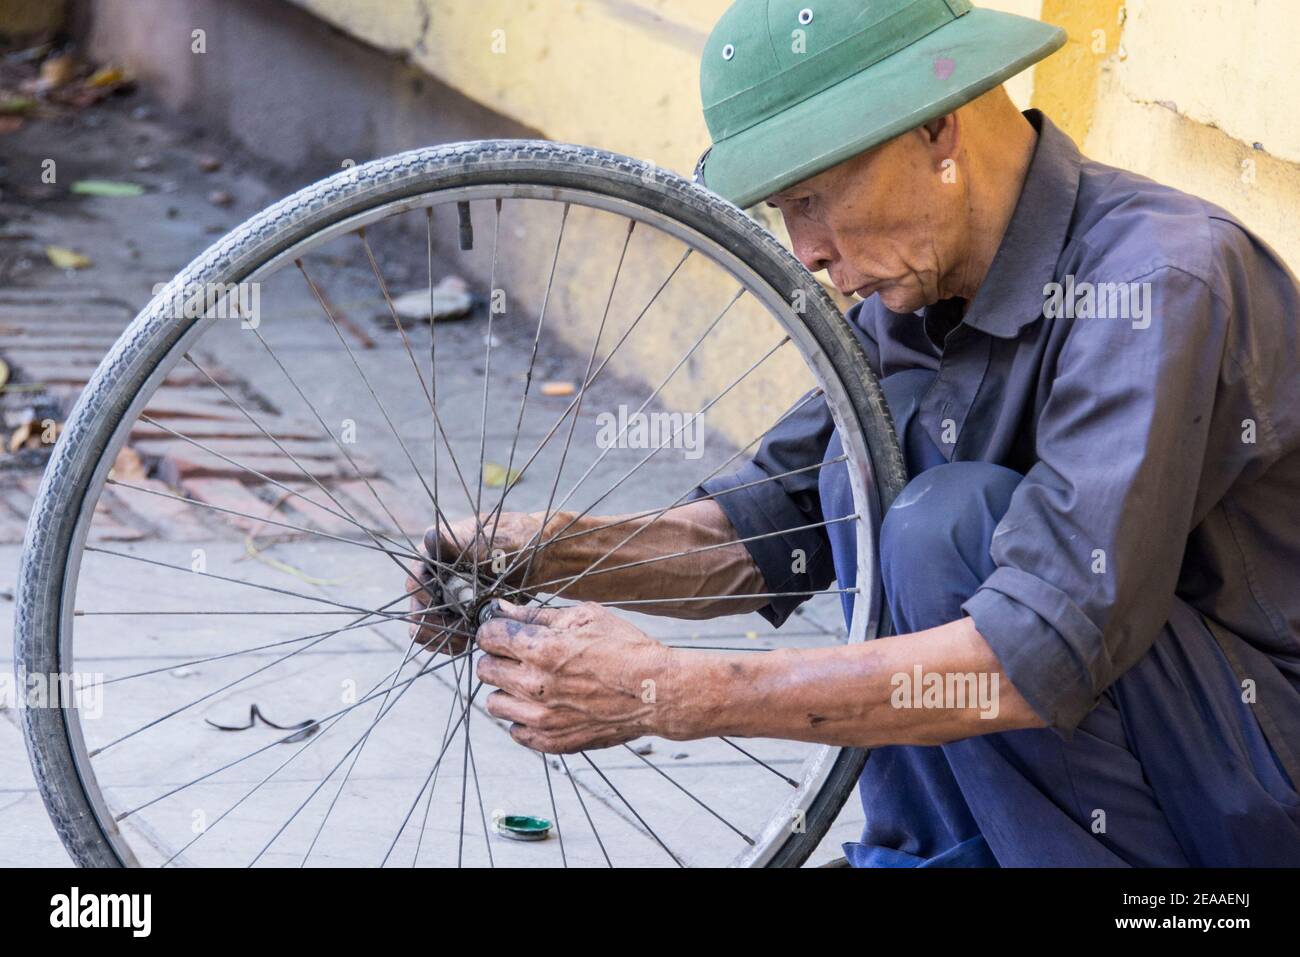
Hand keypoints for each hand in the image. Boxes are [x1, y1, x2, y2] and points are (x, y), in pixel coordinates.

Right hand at [409, 512, 547, 655]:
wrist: (540, 558)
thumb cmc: (516, 541)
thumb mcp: (488, 539)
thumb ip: (458, 543)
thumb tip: (429, 537)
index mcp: (435, 555)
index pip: (416, 581)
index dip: (424, 597)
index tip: (445, 605)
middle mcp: (434, 578)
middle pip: (417, 610)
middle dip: (435, 624)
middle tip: (460, 629)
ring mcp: (445, 600)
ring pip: (427, 629)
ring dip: (443, 637)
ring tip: (467, 637)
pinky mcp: (458, 618)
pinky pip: (443, 639)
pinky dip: (452, 644)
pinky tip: (469, 642)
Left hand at [475, 600, 679, 752]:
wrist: (656, 692)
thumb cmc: (625, 648)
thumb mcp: (585, 617)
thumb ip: (538, 614)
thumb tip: (502, 609)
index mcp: (542, 649)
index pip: (488, 637)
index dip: (495, 630)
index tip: (506, 632)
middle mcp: (535, 685)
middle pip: (485, 670)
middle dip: (499, 658)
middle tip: (521, 655)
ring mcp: (542, 718)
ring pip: (493, 703)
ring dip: (507, 690)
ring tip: (532, 682)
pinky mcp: (551, 741)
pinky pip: (514, 731)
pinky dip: (522, 718)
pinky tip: (544, 704)